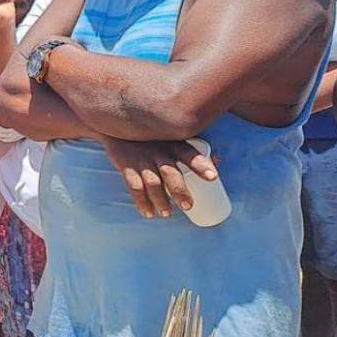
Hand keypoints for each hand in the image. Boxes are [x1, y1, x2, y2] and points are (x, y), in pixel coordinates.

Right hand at [101, 137, 218, 218]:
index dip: (201, 165)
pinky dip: (141, 201)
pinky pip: (134, 186)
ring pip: (153, 183)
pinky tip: (148, 213)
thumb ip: (193, 150)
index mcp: (174, 144)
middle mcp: (159, 151)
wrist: (117, 123)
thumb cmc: (153, 135)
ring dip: (160, 200)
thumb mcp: (171, 137)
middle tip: (188, 206)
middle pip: (171, 173)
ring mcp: (142, 159)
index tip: (213, 177)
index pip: (190, 154)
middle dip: (179, 190)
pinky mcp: (127, 166)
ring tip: (167, 214)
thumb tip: (219, 161)